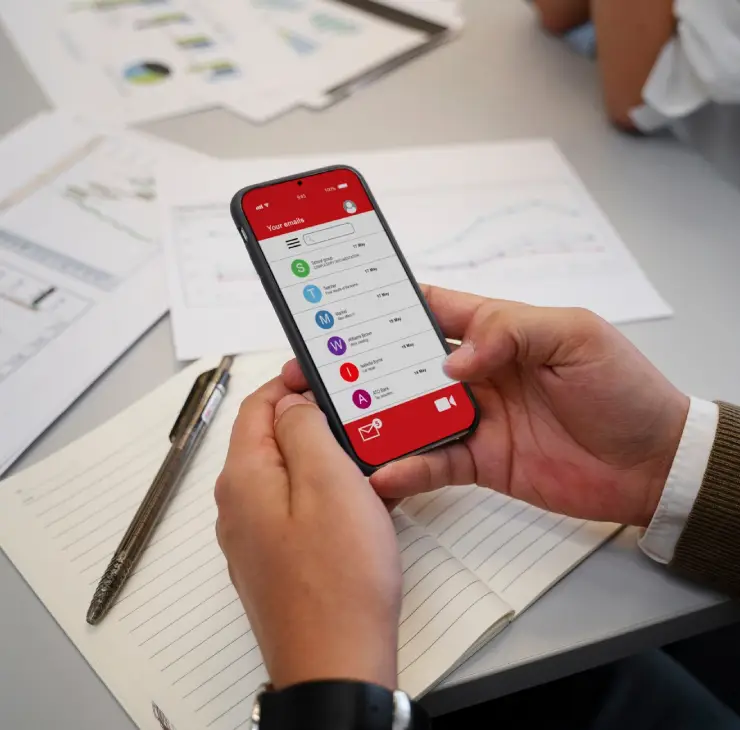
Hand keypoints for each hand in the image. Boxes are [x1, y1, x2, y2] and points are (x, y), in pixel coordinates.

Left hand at [215, 378, 401, 689]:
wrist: (338, 663)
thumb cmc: (337, 579)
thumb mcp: (328, 480)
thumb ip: (303, 428)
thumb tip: (290, 402)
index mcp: (245, 478)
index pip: (257, 407)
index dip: (288, 382)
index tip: (320, 371)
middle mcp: (241, 506)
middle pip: (273, 441)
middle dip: (313, 420)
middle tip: (355, 415)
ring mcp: (259, 536)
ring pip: (292, 475)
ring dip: (328, 458)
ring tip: (370, 456)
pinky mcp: (281, 559)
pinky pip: (303, 510)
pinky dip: (331, 495)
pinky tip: (368, 500)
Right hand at [282, 287, 688, 527]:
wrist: (651, 464)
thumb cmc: (623, 388)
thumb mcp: (576, 335)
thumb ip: (511, 330)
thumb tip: (453, 361)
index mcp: (495, 332)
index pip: (430, 310)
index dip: (386, 306)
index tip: (343, 308)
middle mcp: (476, 374)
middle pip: (405, 365)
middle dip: (362, 366)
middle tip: (319, 371)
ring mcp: (474, 419)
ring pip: (410, 414)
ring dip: (374, 418)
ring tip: (334, 422)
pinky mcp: (479, 461)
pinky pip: (433, 463)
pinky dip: (407, 468)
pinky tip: (383, 470)